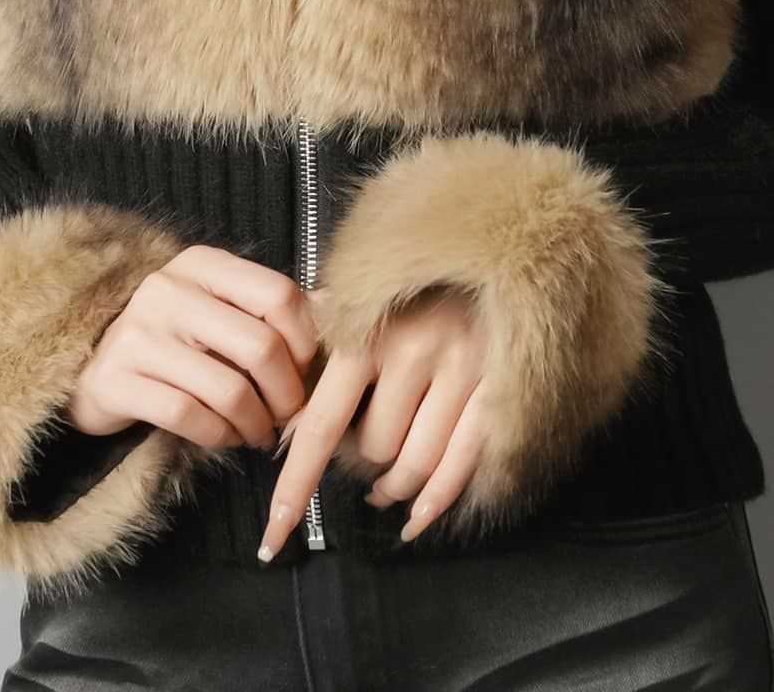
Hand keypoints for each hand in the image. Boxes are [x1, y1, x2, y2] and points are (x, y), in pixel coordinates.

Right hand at [66, 245, 321, 451]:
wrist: (95, 367)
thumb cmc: (176, 339)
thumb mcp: (218, 308)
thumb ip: (269, 310)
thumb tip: (337, 311)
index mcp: (202, 264)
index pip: (278, 294)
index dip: (306, 340)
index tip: (308, 370)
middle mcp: (168, 290)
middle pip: (260, 346)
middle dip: (287, 392)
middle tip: (290, 414)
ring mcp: (139, 334)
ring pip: (229, 389)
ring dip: (256, 422)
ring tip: (260, 431)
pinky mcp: (117, 380)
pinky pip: (190, 416)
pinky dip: (220, 434)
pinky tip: (227, 437)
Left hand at [259, 285, 486, 557]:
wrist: (494, 238)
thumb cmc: (413, 275)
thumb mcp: (360, 300)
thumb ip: (322, 356)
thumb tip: (285, 431)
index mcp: (368, 330)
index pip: (322, 425)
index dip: (295, 486)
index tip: (273, 536)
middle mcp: (415, 350)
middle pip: (374, 450)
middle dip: (365, 460)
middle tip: (367, 449)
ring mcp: (462, 369)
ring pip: (416, 464)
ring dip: (397, 484)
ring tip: (388, 484)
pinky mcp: (499, 384)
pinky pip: (462, 464)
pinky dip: (436, 499)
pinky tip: (417, 516)